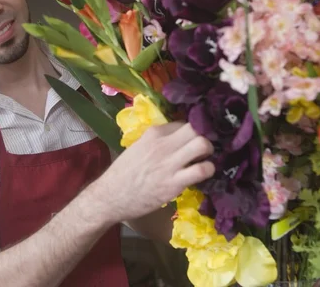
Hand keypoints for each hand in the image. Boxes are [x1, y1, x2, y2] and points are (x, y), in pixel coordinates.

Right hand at [92, 122, 214, 222]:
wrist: (110, 196)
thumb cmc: (123, 173)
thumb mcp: (137, 147)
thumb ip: (156, 141)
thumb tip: (175, 140)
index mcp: (153, 133)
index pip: (182, 123)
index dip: (191, 131)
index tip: (192, 140)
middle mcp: (163, 144)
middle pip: (195, 128)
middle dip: (205, 136)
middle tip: (203, 148)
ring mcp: (169, 163)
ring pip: (202, 144)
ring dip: (209, 151)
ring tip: (205, 159)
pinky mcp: (175, 182)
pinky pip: (202, 170)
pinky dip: (208, 170)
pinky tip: (203, 174)